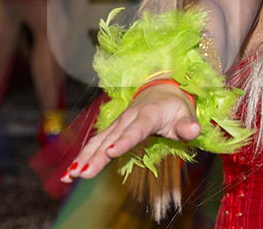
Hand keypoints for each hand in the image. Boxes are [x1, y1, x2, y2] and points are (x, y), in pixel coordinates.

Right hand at [62, 84, 199, 182]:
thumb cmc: (176, 106)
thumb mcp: (187, 114)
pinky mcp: (112, 129)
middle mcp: (129, 118)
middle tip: (82, 173)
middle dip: (96, 156)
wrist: (162, 88)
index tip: (112, 152)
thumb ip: (188, 125)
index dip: (124, 141)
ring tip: (70, 175)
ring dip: (83, 157)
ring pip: (99, 141)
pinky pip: (95, 143)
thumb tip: (193, 131)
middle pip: (111, 139)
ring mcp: (118, 123)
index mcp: (149, 114)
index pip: (136, 130)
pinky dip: (82, 156)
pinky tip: (70, 173)